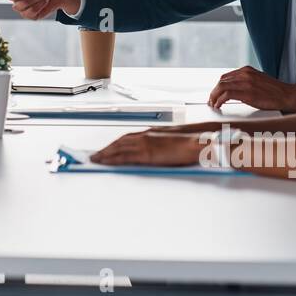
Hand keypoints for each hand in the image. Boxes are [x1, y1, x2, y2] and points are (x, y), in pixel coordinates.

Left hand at [89, 129, 203, 166]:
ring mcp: (145, 144)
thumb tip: (154, 151)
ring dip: (105, 153)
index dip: (115, 144)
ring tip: (96, 159)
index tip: (106, 148)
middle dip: (107, 149)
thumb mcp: (173, 140)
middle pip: (120, 142)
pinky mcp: (147, 154)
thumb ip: (161, 144)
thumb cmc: (191, 141)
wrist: (199, 142)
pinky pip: (125, 156)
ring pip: (118, 148)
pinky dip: (113, 159)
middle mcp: (146, 136)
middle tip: (95, 155)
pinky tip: (106, 162)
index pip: (128, 138)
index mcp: (152, 133)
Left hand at [208, 66, 295, 111]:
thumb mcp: (258, 80)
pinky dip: (219, 100)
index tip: (215, 94)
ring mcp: (246, 83)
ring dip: (214, 97)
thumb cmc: (274, 91)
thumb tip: (233, 89)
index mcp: (247, 70)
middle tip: (211, 101)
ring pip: (221, 87)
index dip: (217, 87)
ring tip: (213, 104)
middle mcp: (245, 74)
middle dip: (214, 92)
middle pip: (221, 81)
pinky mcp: (248, 93)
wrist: (288, 96)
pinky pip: (227, 95)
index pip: (225, 77)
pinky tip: (219, 105)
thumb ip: (246, 81)